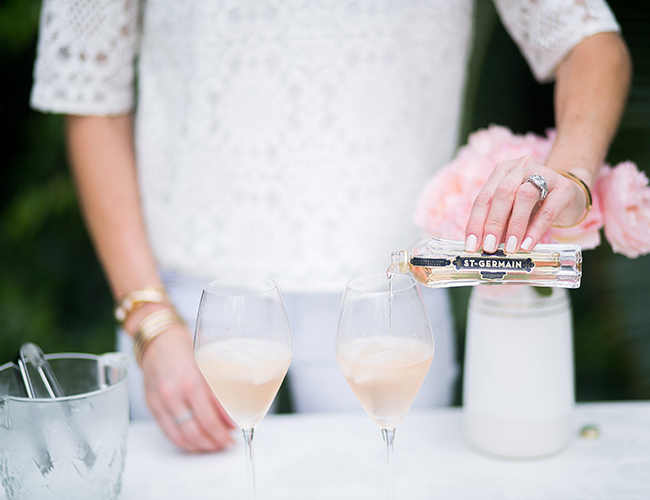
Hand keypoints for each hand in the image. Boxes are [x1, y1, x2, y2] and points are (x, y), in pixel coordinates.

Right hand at [140, 323, 235, 452]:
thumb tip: (232, 417)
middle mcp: (175, 392)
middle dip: (216, 440)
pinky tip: (195, 442)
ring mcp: (161, 400)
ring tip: (213, 445)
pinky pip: (168, 432)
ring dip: (201, 445)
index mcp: (193, 379)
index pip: (212, 415)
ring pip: (183, 435)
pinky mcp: (152, 405)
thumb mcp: (208, 364)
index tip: (235, 433)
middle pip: (199, 428)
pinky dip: (184, 442)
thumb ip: (219, 389)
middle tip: (227, 442)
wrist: (157, 339)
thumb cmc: (185, 347)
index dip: (225, 430)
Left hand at [464, 156, 589, 253]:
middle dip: (493, 223)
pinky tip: (528, 245)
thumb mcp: (512, 210)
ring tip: (510, 249)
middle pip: (502, 193)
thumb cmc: (534, 204)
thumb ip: (499, 223)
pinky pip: (548, 210)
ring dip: (515, 225)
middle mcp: (521, 168)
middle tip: (489, 247)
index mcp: (502, 172)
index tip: (470, 245)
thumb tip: (484, 247)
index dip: (476, 222)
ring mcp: (544, 174)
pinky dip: (536, 229)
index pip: (484, 198)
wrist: (570, 193)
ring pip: (524, 196)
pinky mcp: (564, 188)